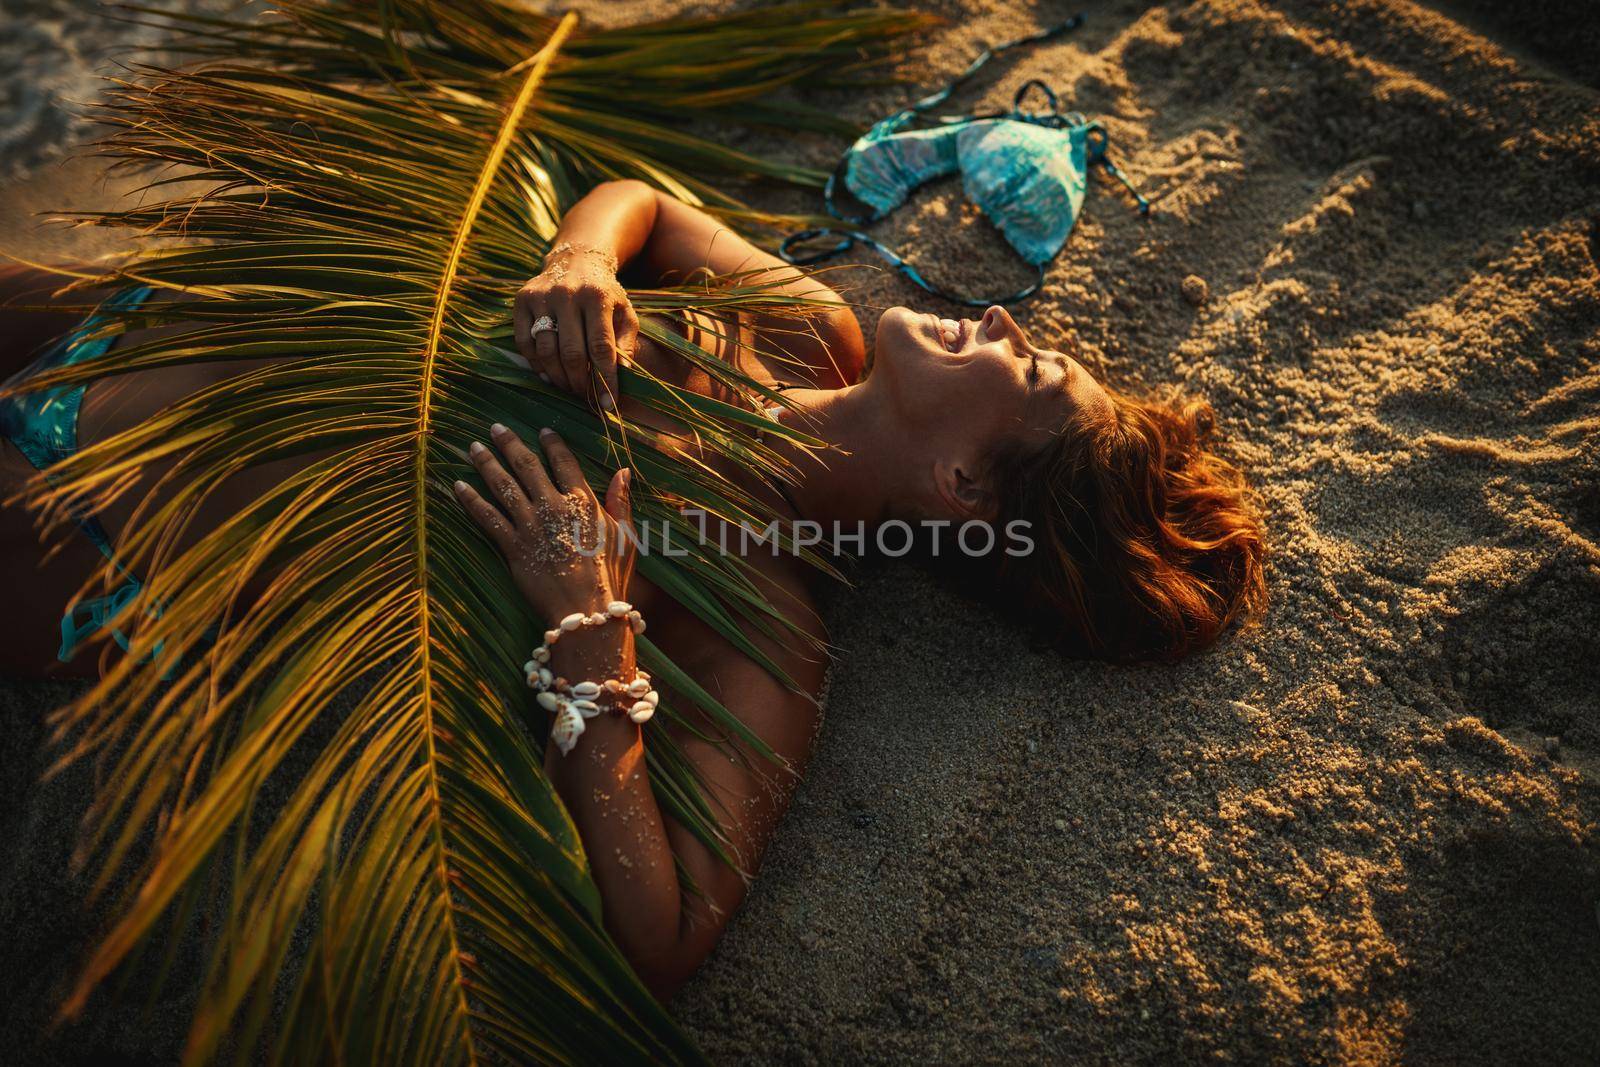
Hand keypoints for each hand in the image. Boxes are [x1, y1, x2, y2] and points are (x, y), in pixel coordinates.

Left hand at [453, 424, 635, 624]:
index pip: (564, 461)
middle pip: (526, 465)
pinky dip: (471, 500)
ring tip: (473, 447)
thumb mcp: (625, 535)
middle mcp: (552, 506)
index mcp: (582, 501)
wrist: (586, 609)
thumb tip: (623, 471)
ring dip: (486, 464)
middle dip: (509, 443)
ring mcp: (530, 525)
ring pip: (503, 485)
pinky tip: (458, 486)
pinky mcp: (513, 546)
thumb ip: (620, 501)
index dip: (552, 443)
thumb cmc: (610, 575)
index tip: (542, 430)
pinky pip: (487, 518)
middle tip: (495, 427)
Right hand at [514, 245, 639, 410]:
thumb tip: (623, 377)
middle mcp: (567, 294)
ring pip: (546, 351)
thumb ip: (626, 344)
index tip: (609, 404)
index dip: (605, 380)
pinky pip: (524, 343)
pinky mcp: (522, 300)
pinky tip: (548, 374)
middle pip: (571, 353)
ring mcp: (541, 296)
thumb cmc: (605, 295)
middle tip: (586, 398)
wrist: (576, 261)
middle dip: (580, 383)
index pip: (601, 348)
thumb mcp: (625, 313)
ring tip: (570, 388)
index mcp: (597, 297)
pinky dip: (536, 364)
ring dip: (558, 378)